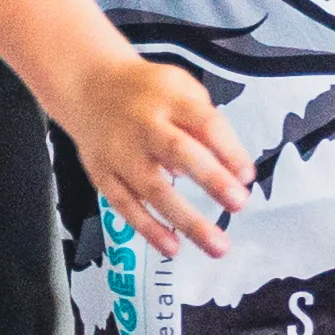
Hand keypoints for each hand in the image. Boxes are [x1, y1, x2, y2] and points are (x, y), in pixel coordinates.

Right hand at [53, 52, 252, 257]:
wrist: (87, 88)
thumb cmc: (145, 93)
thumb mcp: (180, 88)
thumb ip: (204, 122)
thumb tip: (227, 168)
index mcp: (170, 99)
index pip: (205, 123)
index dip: (229, 149)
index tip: (246, 176)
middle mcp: (144, 126)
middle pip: (179, 153)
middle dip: (211, 180)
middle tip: (239, 204)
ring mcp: (121, 153)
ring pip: (153, 189)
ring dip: (187, 219)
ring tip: (216, 245)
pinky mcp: (103, 175)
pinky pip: (126, 205)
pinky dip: (148, 228)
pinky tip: (173, 247)